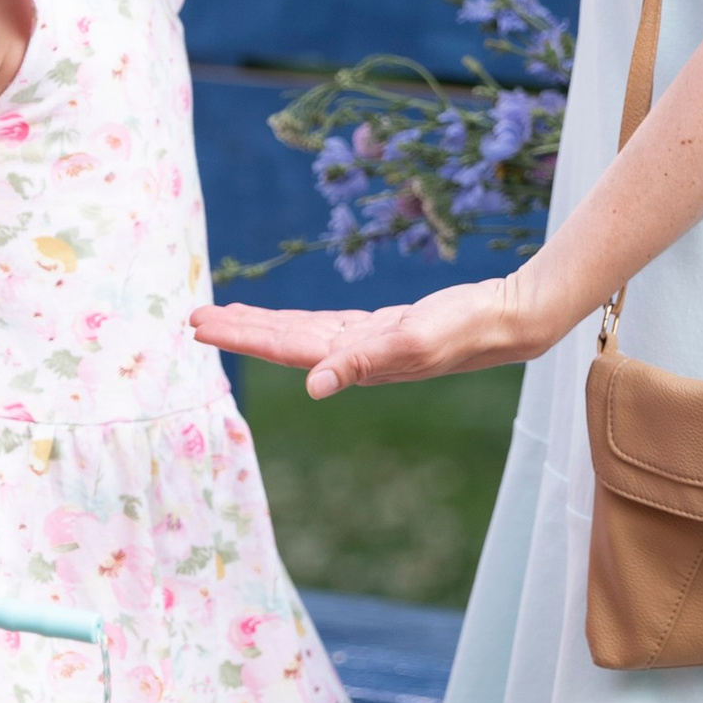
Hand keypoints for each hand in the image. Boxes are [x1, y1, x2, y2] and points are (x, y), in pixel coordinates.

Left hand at [191, 274, 539, 399]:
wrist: (509, 320)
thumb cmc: (467, 326)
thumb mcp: (413, 339)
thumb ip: (361, 362)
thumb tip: (312, 387)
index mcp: (354, 360)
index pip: (283, 348)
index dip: (241, 336)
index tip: (200, 325)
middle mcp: (353, 358)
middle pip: (283, 342)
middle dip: (239, 331)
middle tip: (193, 318)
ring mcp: (366, 345)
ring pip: (300, 334)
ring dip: (262, 326)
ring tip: (224, 316)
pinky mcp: (381, 331)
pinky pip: (325, 327)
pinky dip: (297, 322)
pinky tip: (282, 321)